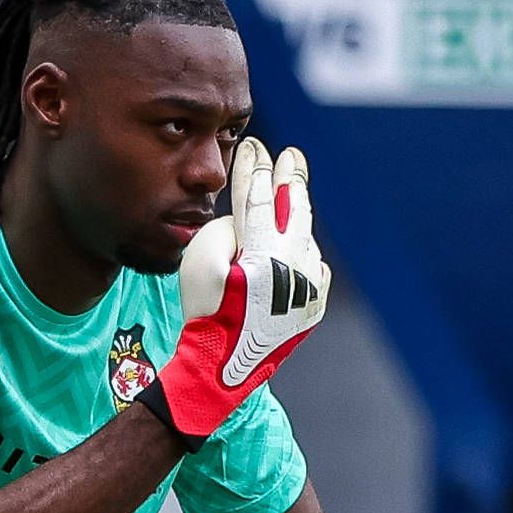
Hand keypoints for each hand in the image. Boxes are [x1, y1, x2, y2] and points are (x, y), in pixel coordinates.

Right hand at [146, 137, 328, 448]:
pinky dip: (302, 254)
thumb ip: (222, 229)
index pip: (260, 198)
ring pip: (305, 237)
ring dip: (296, 218)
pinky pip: (312, 267)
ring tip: (289, 194)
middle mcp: (294, 264)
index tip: (255, 146)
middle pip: (295, 208)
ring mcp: (309, 285)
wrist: (225, 366)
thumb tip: (245, 225)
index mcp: (263, 252)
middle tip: (291, 155)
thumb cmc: (205, 311)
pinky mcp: (315, 303)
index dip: (256, 168)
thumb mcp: (197, 263)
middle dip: (290, 177)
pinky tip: (292, 249)